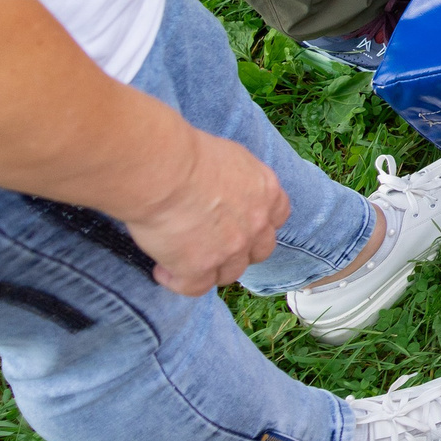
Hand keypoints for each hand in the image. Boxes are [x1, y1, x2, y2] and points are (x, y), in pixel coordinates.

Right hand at [121, 127, 289, 294]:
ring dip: (209, 269)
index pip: (278, 216)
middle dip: (239, 252)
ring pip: (230, 273)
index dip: (260, 224)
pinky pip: (195, 287)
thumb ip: (235, 179)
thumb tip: (220, 187)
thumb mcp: (228, 157)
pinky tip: (162, 269)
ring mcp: (231, 249)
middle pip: (259, 250)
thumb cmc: (186, 153)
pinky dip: (178, 282)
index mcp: (266, 191)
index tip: (242, 225)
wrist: (165, 170)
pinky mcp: (200, 267)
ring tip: (181, 260)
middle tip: (213, 247)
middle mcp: (256, 223)